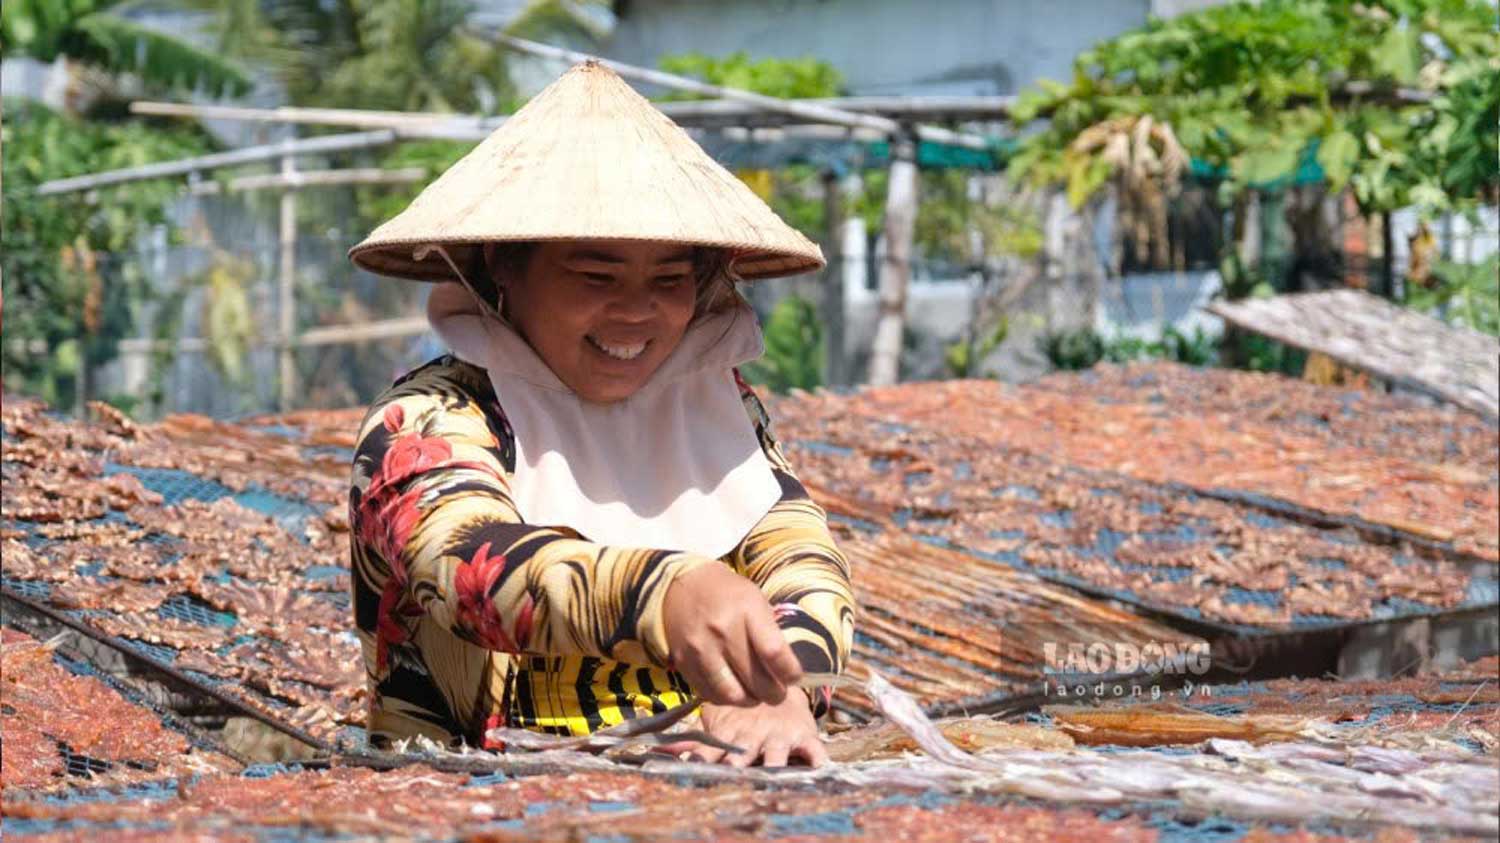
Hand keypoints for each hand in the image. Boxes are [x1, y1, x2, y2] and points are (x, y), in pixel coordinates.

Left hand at [660, 690, 827, 767]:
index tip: (694, 772)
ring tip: (771, 772)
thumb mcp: (717, 722)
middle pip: (744, 754)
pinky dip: (816, 761)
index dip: (705, 763)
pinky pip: (814, 752)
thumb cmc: (743, 713)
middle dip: (738, 764)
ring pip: (777, 755)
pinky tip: (817, 769)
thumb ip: (690, 741)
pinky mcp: (804, 737)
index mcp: (731, 735)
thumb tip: (658, 753)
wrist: (781, 684)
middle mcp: (754, 737)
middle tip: (731, 771)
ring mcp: (780, 737)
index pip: (714, 753)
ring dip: (773, 764)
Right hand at [662, 563, 802, 706]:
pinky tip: (735, 690)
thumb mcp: (755, 601)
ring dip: (750, 701)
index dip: (790, 672)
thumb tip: (787, 670)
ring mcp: (701, 650)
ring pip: (733, 695)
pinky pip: (710, 694)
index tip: (795, 677)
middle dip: (774, 694)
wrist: (680, 587)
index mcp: (747, 610)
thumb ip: (770, 633)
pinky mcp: (684, 663)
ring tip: (757, 695)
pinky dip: (727, 699)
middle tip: (779, 693)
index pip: (774, 653)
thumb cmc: (727, 594)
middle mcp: (723, 631)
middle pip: (757, 680)